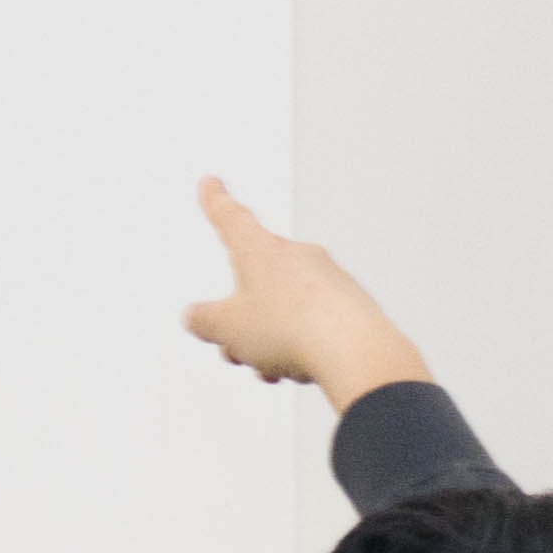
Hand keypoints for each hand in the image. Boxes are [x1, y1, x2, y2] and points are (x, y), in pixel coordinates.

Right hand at [187, 177, 431, 407]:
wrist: (355, 352)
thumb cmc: (292, 330)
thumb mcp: (226, 328)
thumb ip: (204, 320)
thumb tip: (198, 317)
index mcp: (260, 250)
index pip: (231, 218)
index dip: (216, 201)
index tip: (211, 184)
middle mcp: (298, 256)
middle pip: (257, 281)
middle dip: (245, 315)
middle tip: (238, 345)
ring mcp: (330, 279)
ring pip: (286, 307)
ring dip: (273, 337)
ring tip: (274, 366)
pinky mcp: (354, 306)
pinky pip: (317, 322)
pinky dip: (305, 344)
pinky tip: (304, 368)